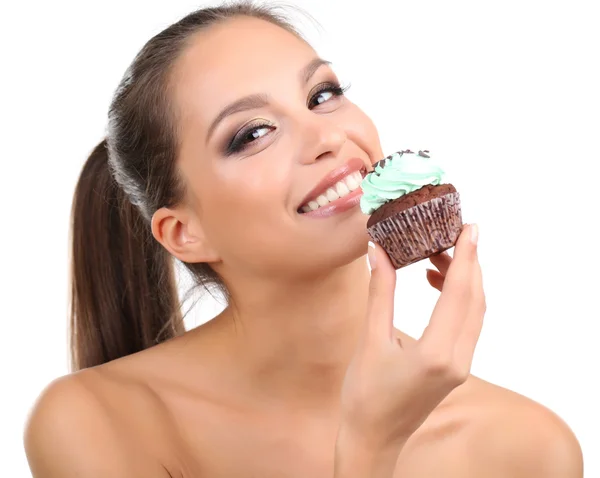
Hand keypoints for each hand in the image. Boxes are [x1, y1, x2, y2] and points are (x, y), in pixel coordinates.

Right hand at [334, 224, 484, 476]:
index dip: (466, 257)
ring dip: (464, 280)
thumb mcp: (369, 341)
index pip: (459, 294)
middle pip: (475, 300)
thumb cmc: (364, 396)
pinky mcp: (456, 368)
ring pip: (474, 312)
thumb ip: (380, 294)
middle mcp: (457, 360)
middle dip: (469, 262)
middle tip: (457, 231)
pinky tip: (436, 284)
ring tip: (439, 253)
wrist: (373, 438)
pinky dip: (458, 299)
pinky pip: (466, 324)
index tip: (469, 227)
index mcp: (436, 354)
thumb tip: (380, 252)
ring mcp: (461, 366)